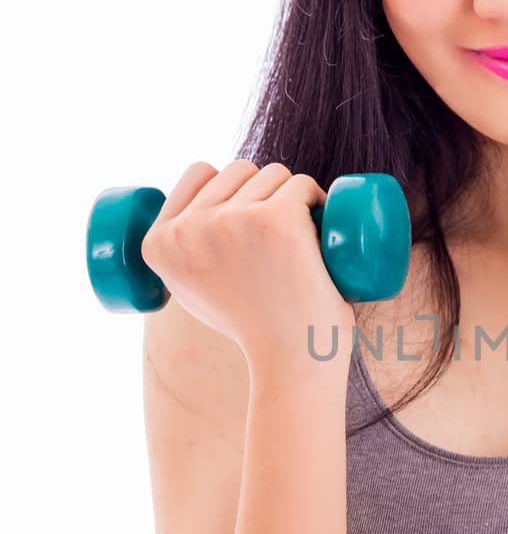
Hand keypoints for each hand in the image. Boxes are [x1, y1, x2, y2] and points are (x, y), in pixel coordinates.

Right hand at [140, 159, 355, 371]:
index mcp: (157, 243)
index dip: (230, 185)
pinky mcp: (275, 217)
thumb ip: (184, 255)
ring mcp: (230, 220)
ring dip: (294, 197)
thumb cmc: (254, 330)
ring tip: (301, 244)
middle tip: (281, 242)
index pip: (199, 172)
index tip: (251, 218)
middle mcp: (188, 228)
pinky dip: (318, 200)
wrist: (290, 363)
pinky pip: (303, 185)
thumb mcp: (194, 291)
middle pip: (238, 169)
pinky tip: (323, 230)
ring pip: (273, 174)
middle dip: (265, 192)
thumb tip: (192, 215)